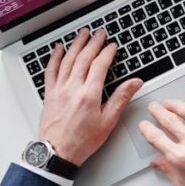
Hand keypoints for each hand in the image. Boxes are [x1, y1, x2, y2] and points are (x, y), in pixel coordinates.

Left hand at [38, 28, 142, 165]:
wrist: (57, 153)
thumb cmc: (82, 141)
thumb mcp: (108, 121)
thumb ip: (121, 98)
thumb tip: (135, 83)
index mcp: (89, 95)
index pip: (99, 65)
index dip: (107, 53)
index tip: (112, 46)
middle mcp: (72, 88)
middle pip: (83, 58)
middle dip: (93, 43)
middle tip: (99, 33)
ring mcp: (59, 90)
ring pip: (67, 60)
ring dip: (76, 45)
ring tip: (82, 34)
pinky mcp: (49, 94)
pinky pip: (51, 70)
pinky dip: (56, 57)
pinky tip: (59, 49)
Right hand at [139, 95, 184, 185]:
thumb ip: (168, 171)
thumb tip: (158, 162)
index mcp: (180, 159)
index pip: (156, 138)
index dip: (147, 129)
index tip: (144, 126)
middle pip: (169, 120)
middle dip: (157, 111)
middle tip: (153, 108)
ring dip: (175, 104)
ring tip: (169, 102)